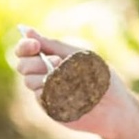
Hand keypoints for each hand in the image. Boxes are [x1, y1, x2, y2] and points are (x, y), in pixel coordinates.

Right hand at [13, 27, 127, 135]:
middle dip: (35, 62)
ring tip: (67, 78)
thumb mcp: (77, 55)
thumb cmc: (100, 77)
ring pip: (29, 81)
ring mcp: (45, 91)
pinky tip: (68, 91)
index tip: (35, 45)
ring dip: (45, 76)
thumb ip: (52, 45)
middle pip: (23, 65)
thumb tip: (27, 31)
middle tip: (57, 62)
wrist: (115, 105)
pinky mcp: (48, 107)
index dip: (24, 46)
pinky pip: (40, 96)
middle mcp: (43, 74)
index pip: (24, 50)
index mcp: (49, 58)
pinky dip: (52, 90)